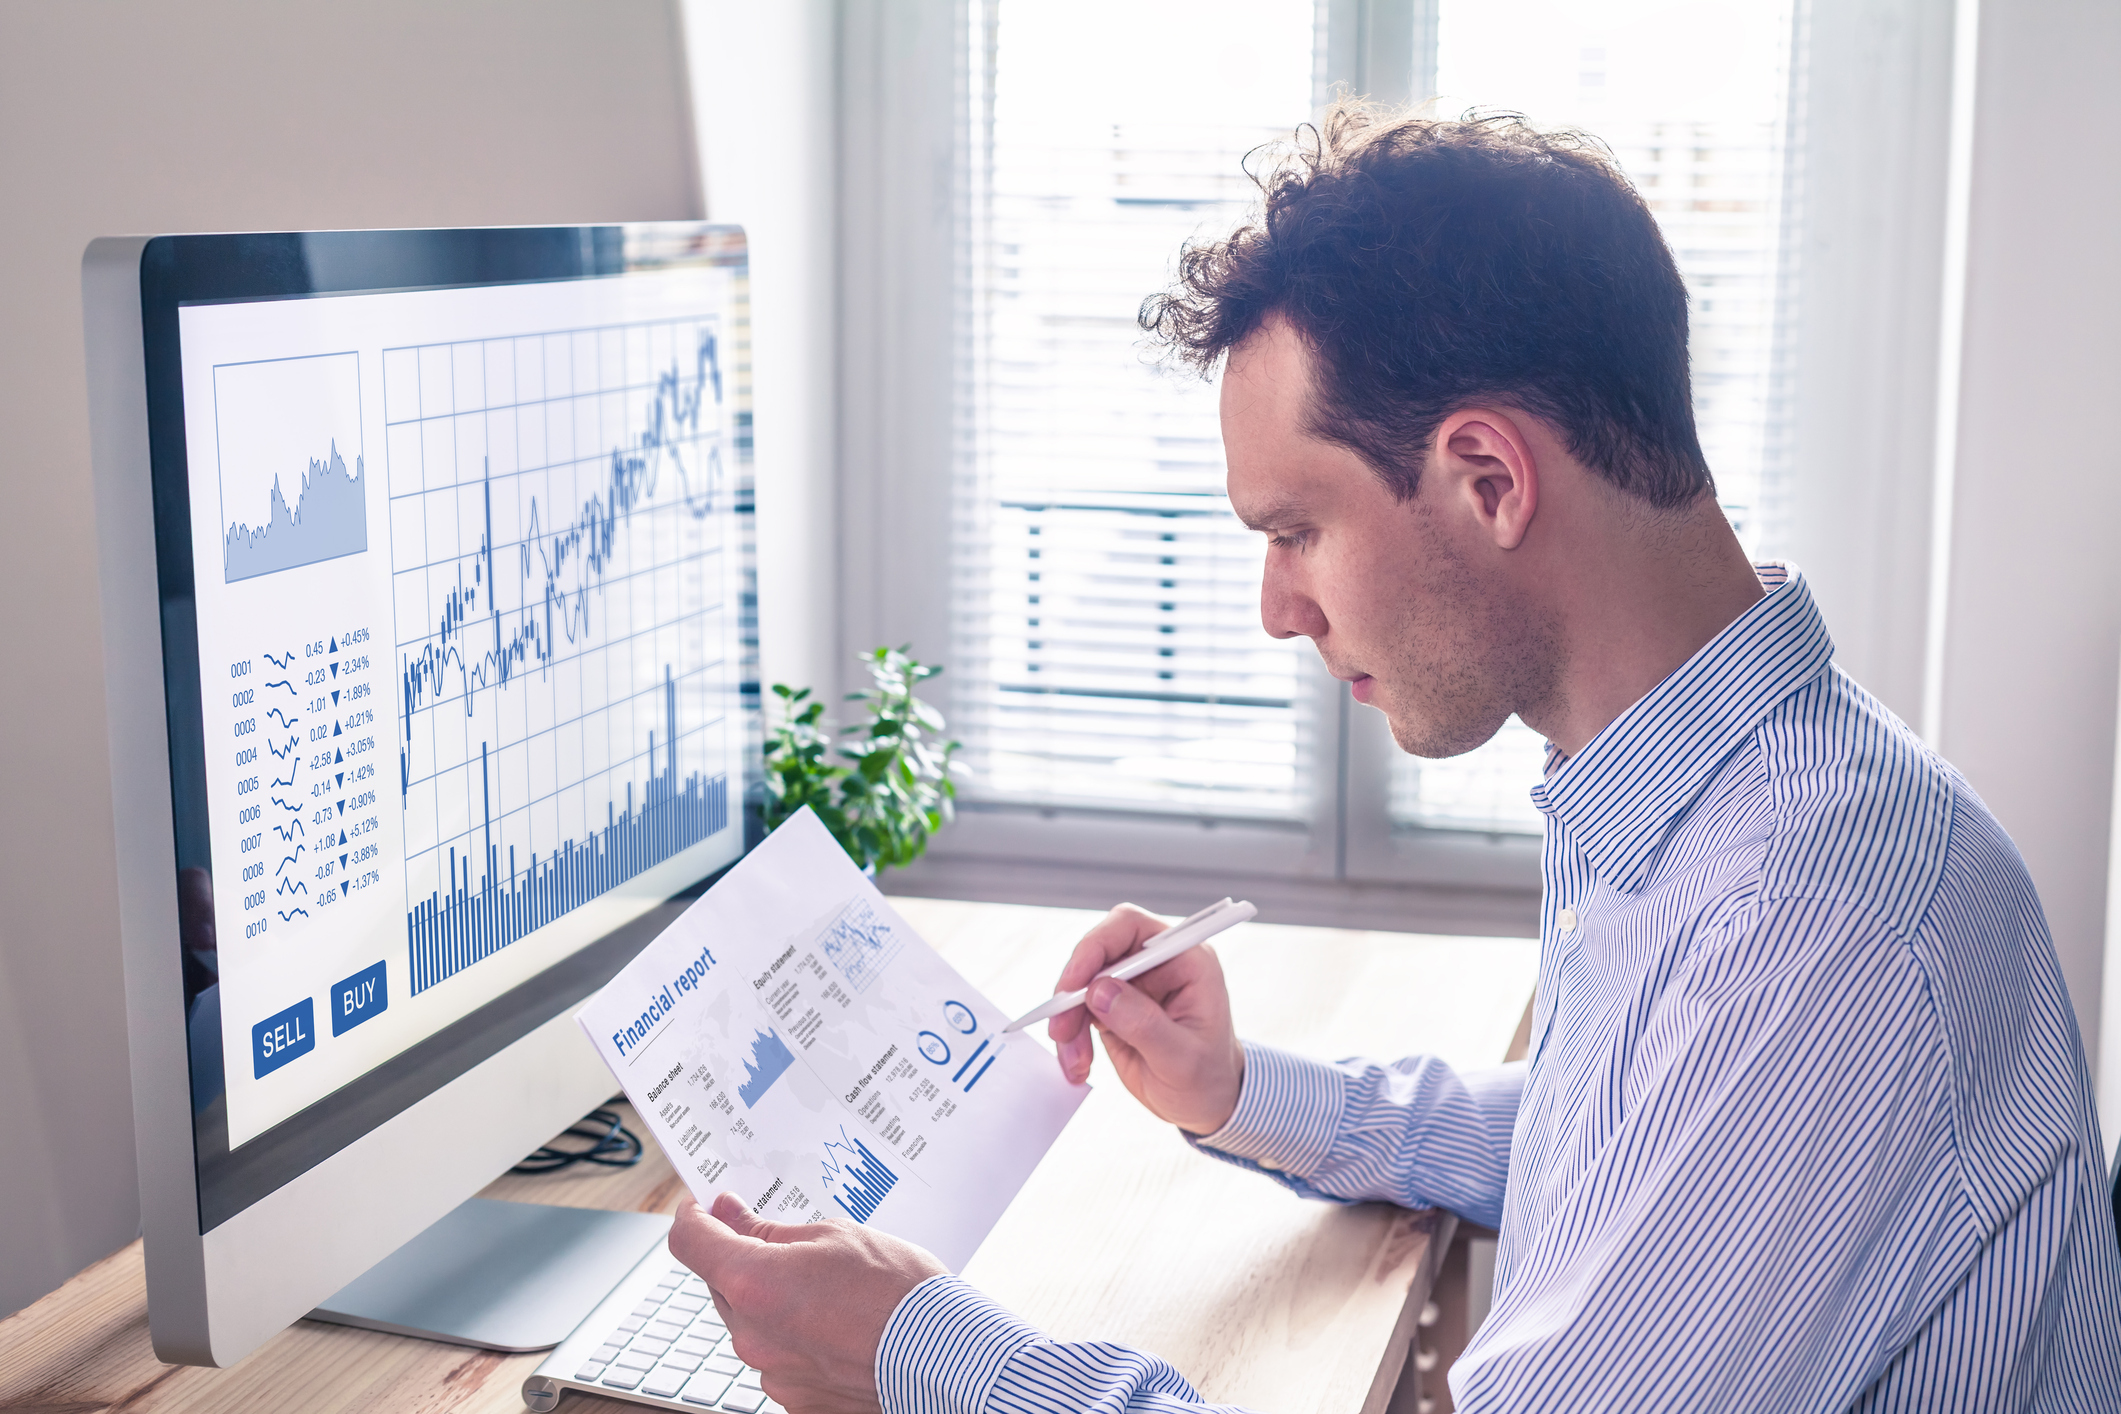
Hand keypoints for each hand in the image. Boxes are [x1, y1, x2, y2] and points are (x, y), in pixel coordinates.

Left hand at [669, 1192, 947, 1413]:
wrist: (944, 1356)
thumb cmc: (898, 1291)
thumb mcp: (834, 1236)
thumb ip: (770, 1230)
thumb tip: (731, 1215)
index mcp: (753, 1282)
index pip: (691, 1242)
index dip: (693, 1218)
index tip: (705, 1208)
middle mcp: (751, 1334)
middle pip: (721, 1284)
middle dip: (743, 1260)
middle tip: (787, 1243)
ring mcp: (772, 1373)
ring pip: (753, 1323)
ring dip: (774, 1302)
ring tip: (832, 1292)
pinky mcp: (795, 1399)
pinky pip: (780, 1357)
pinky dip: (797, 1338)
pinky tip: (838, 1326)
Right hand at [1048, 903, 1244, 1134]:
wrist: (1206, 1104)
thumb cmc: (1207, 1078)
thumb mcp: (1182, 1059)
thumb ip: (1143, 1023)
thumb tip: (1099, 991)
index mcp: (1186, 960)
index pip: (1132, 927)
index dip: (1096, 946)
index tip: (1074, 984)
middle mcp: (1158, 963)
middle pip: (1098, 952)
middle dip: (1074, 991)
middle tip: (1061, 1030)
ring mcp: (1134, 983)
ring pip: (1082, 984)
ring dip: (1069, 1020)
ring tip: (1075, 1061)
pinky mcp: (1114, 1005)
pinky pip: (1079, 1010)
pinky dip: (1071, 1036)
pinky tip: (1078, 1064)